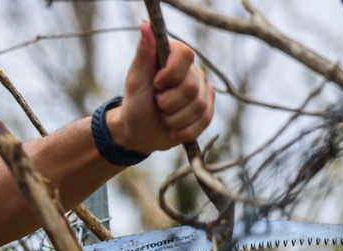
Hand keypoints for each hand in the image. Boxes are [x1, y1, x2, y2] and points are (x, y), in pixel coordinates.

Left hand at [110, 22, 214, 154]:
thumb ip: (144, 54)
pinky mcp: (207, 111)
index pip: (185, 55)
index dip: (170, 73)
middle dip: (167, 103)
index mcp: (175, 58)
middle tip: (156, 104)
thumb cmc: (135, 104)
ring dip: (173, 119)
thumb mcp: (135, 81)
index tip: (156, 84)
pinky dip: (183, 131)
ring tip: (163, 117)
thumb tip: (145, 26)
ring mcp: (203, 91)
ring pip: (198, 107)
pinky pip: (203, 121)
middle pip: (191, 87)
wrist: (139, 133)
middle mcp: (193, 72)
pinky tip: (172, 129)